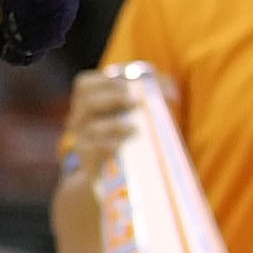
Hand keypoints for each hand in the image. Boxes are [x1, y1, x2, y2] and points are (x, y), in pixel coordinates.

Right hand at [60, 66, 140, 182]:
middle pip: (88, 103)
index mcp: (86, 101)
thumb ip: (150, 94)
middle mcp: (79, 119)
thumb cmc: (122, 131)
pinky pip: (96, 150)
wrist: (108, 171)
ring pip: (93, 128)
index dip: (107, 81)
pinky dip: (110, 145)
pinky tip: (122, 145)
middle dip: (114, 99)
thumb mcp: (129, 110)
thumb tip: (173, 94)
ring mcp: (82, 139)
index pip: (85, 84)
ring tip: (136, 128)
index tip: (130, 84)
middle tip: (136, 102)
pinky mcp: (88, 158)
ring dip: (116, 125)